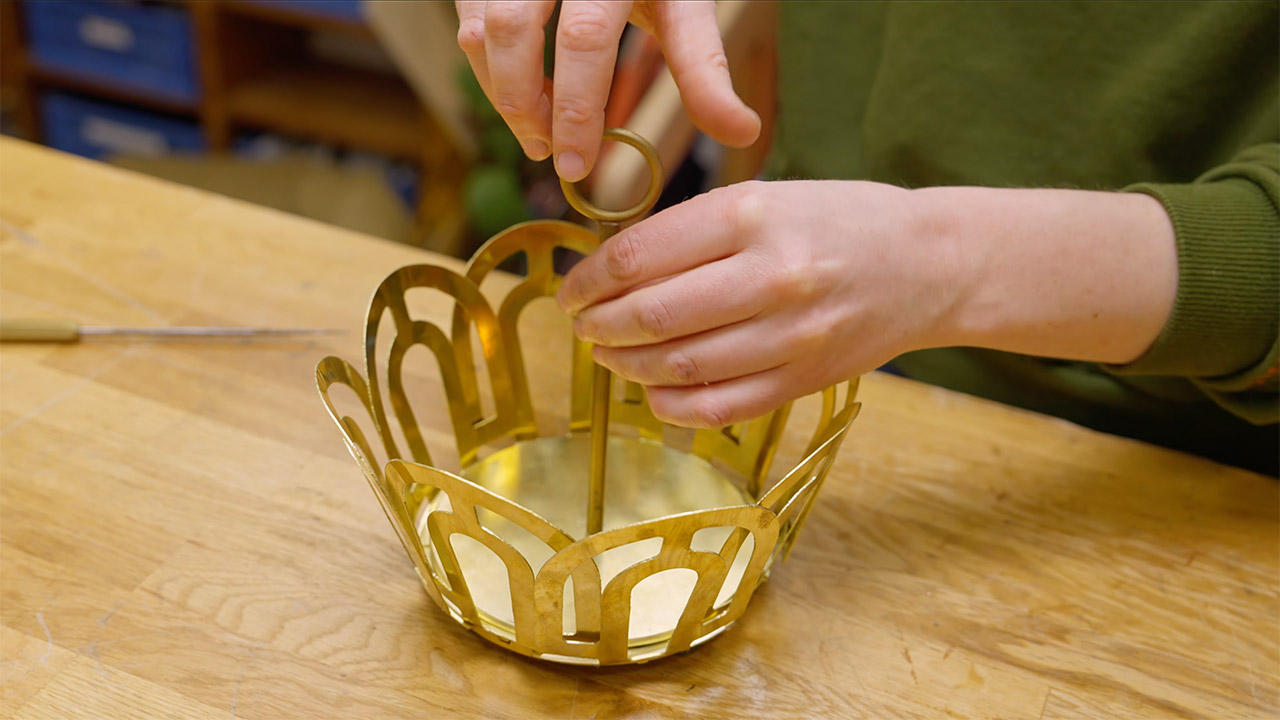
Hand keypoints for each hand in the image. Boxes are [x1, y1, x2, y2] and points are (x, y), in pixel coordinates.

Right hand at [455, 1, 760, 180]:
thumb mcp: (686, 8)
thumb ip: (705, 70)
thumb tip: (744, 133)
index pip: (586, 37)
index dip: (576, 109)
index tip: (576, 168)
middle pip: (515, 30)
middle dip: (526, 104)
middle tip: (551, 157)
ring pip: (481, 29)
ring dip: (503, 91)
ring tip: (538, 131)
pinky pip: (466, 21)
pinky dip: (488, 68)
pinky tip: (521, 93)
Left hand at [556, 181, 1177, 427]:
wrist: (928, 263)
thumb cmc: (838, 221)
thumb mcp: (765, 197)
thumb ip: (693, 231)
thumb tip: (611, 271)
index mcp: (751, 216)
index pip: (639, 255)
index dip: (590, 279)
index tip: (573, 291)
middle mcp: (769, 276)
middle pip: (651, 315)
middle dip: (600, 326)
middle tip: (583, 327)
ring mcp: (789, 335)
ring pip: (678, 366)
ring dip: (628, 366)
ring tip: (610, 356)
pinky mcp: (803, 378)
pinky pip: (719, 407)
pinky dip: (672, 406)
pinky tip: (653, 392)